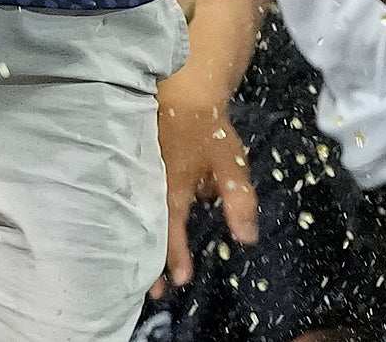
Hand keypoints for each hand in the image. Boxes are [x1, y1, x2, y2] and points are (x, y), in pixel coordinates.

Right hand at [153, 80, 259, 292]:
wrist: (185, 93)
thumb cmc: (209, 130)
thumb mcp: (230, 163)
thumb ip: (238, 199)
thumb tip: (247, 238)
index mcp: (171, 189)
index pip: (172, 231)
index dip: (176, 257)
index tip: (180, 281)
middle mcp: (150, 188)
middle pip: (148, 232)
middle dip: (150, 262)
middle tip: (152, 292)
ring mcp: (140, 179)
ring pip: (141, 219)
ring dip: (142, 242)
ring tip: (143, 269)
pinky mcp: (138, 171)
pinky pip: (139, 202)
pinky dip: (141, 220)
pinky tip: (143, 229)